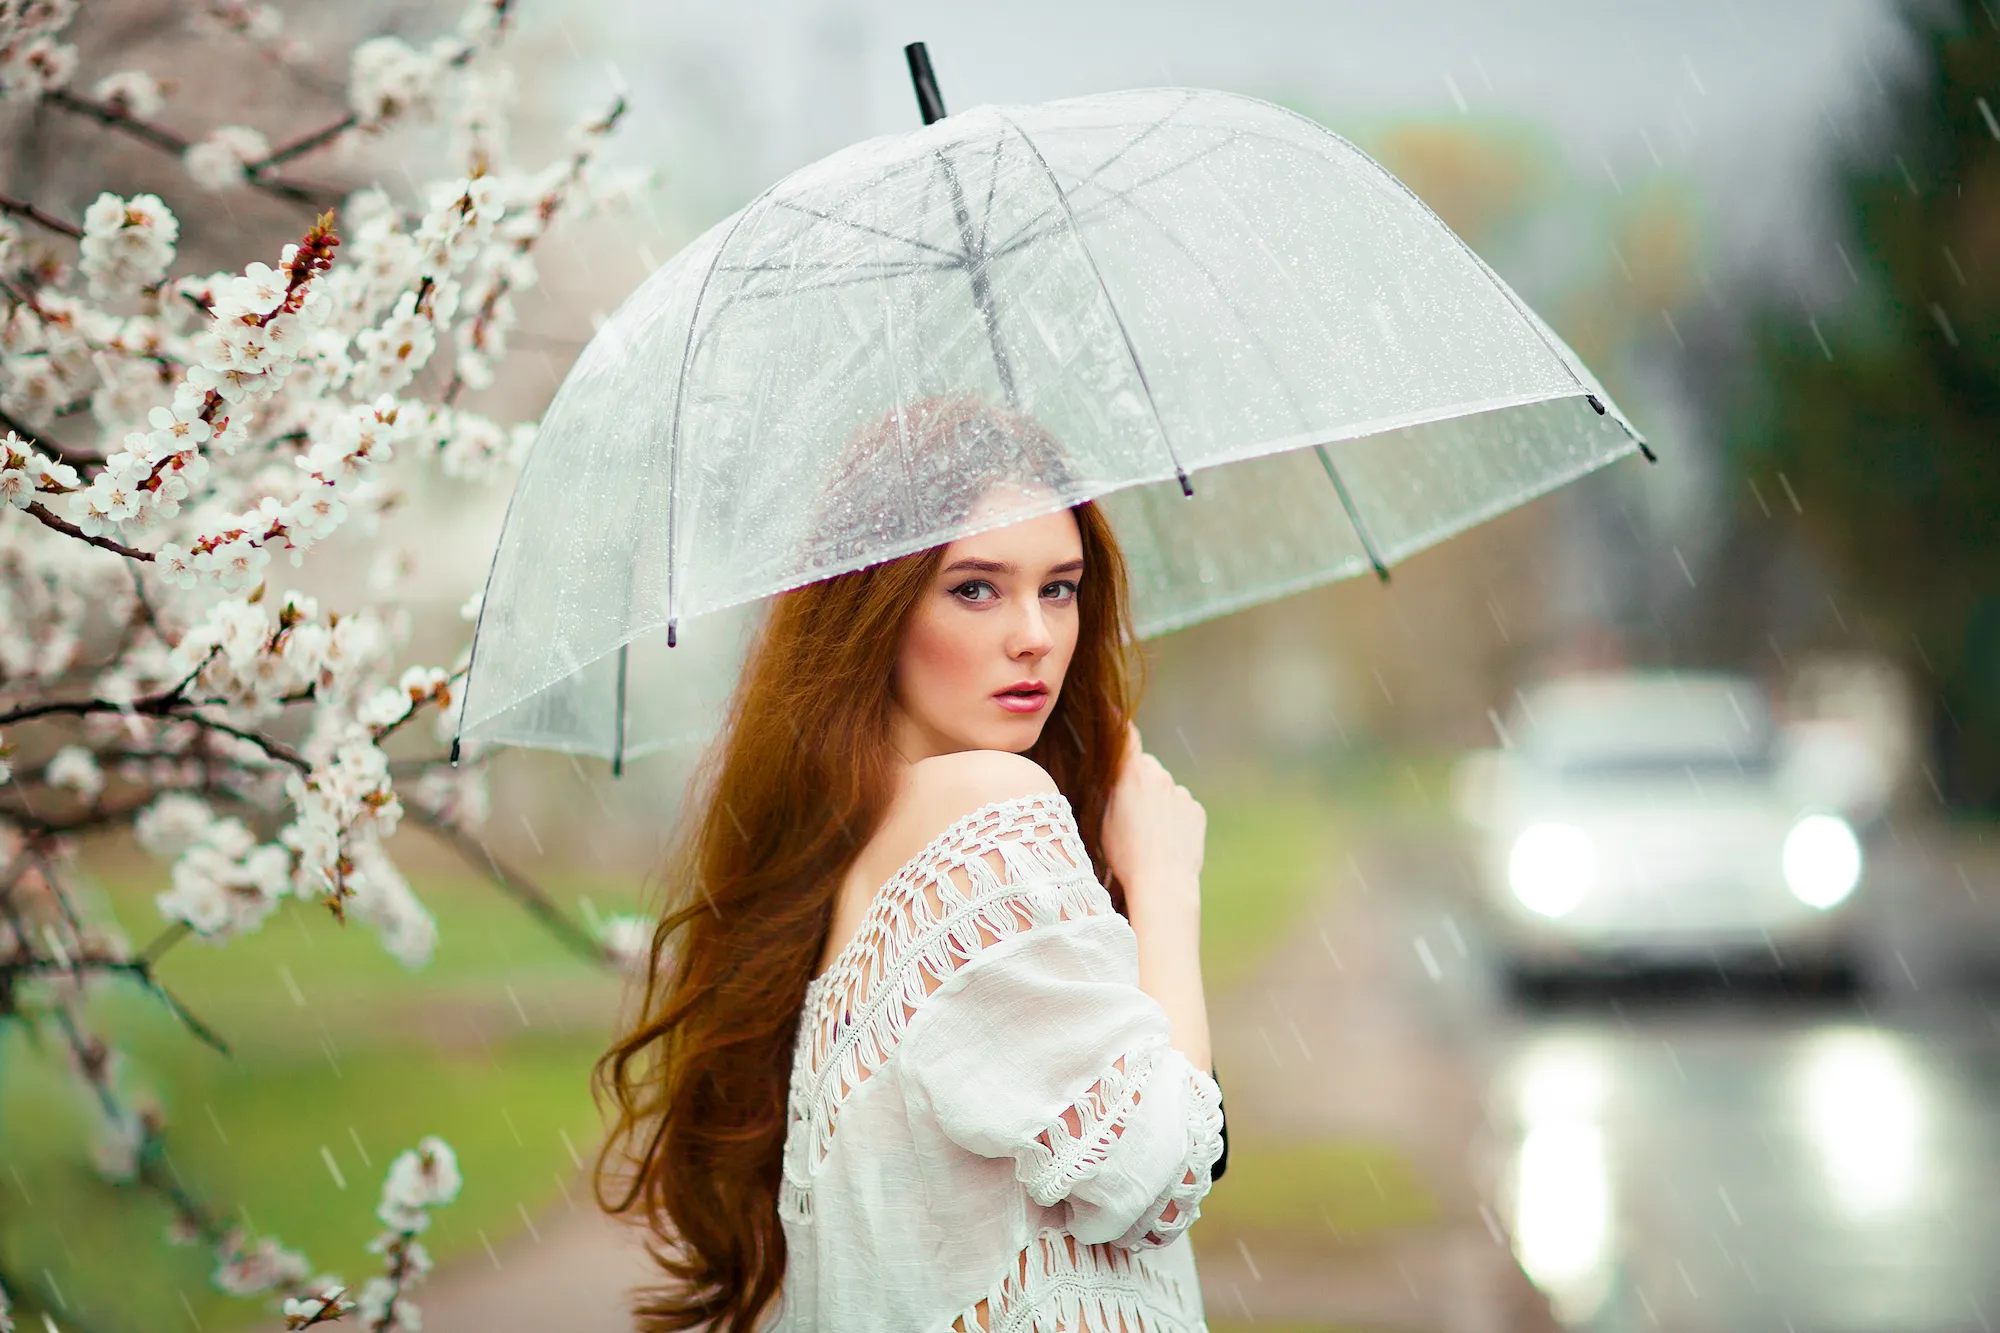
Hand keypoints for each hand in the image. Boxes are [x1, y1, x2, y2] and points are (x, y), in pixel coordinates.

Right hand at [1102, 723, 1204, 920]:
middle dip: (1139, 781)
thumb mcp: (1103, 818)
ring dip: (1157, 802)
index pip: (1126, 737)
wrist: (1163, 881)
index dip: (1119, 725)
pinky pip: (1182, 807)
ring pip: (1165, 790)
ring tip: (1149, 834)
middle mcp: (1160, 775)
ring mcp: (1182, 793)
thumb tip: (1108, 770)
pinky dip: (1174, 818)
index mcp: (1133, 774)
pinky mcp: (1196, 810)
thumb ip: (1107, 788)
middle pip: (1146, 768)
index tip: (1115, 715)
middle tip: (1129, 812)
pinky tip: (1166, 840)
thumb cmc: (1125, 854)